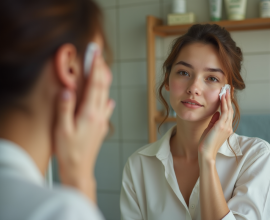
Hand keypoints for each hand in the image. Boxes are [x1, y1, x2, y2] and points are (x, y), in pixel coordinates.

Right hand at [53, 50, 114, 201]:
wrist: (80, 169)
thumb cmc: (70, 152)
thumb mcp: (62, 130)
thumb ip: (65, 108)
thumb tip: (67, 90)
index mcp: (89, 113)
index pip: (95, 84)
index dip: (95, 67)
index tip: (95, 53)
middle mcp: (99, 115)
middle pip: (103, 87)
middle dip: (101, 69)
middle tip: (99, 55)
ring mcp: (102, 121)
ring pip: (106, 96)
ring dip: (104, 81)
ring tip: (101, 70)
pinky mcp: (101, 127)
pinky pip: (106, 109)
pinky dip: (106, 100)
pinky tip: (108, 100)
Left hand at [198, 89, 233, 165]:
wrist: (206, 153)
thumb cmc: (206, 143)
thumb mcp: (210, 129)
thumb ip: (214, 121)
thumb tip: (217, 112)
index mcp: (226, 128)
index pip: (228, 113)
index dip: (227, 104)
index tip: (226, 95)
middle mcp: (228, 127)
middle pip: (230, 110)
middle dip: (228, 99)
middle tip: (228, 89)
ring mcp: (226, 127)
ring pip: (228, 109)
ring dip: (227, 99)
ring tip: (226, 90)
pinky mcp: (221, 126)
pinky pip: (224, 112)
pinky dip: (224, 103)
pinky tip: (222, 97)